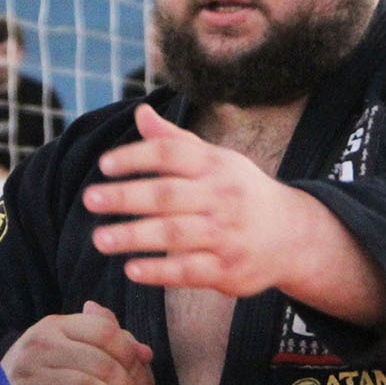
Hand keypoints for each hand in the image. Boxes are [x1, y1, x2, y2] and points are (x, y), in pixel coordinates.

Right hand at [1, 301, 153, 384]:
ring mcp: (27, 373)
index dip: (129, 350)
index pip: (103, 330)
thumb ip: (109, 341)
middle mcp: (39, 344)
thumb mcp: (71, 344)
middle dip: (126, 382)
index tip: (143, 367)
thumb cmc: (46, 367)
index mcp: (55, 325)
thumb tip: (145, 352)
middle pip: (97, 360)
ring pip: (82, 384)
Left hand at [84, 105, 307, 296]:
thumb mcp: (216, 161)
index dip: (137, 156)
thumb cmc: (241, 192)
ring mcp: (227, 235)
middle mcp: (222, 197)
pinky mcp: (229, 270)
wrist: (294, 235)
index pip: (172, 153)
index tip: (105, 165)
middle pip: (168, 194)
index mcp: (215, 166)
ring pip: (175, 234)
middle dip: (127, 196)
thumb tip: (140, 113)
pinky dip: (160, 271)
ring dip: (135, 237)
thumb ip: (175, 141)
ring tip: (100, 239)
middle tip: (91, 199)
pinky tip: (132, 269)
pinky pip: (190, 271)